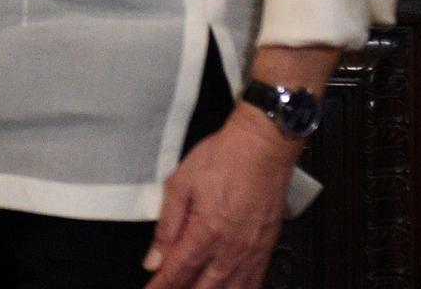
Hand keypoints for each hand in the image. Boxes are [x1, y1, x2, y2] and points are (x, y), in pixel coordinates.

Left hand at [142, 109, 301, 288]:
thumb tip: (154, 257)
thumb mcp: (181, 183)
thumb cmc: (225, 158)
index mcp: (206, 231)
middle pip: (202, 288)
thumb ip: (166, 225)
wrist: (263, 146)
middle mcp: (230, 248)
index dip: (160, 287)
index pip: (177, 272)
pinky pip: (253, 283)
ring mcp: (251, 252)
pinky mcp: (266, 249)